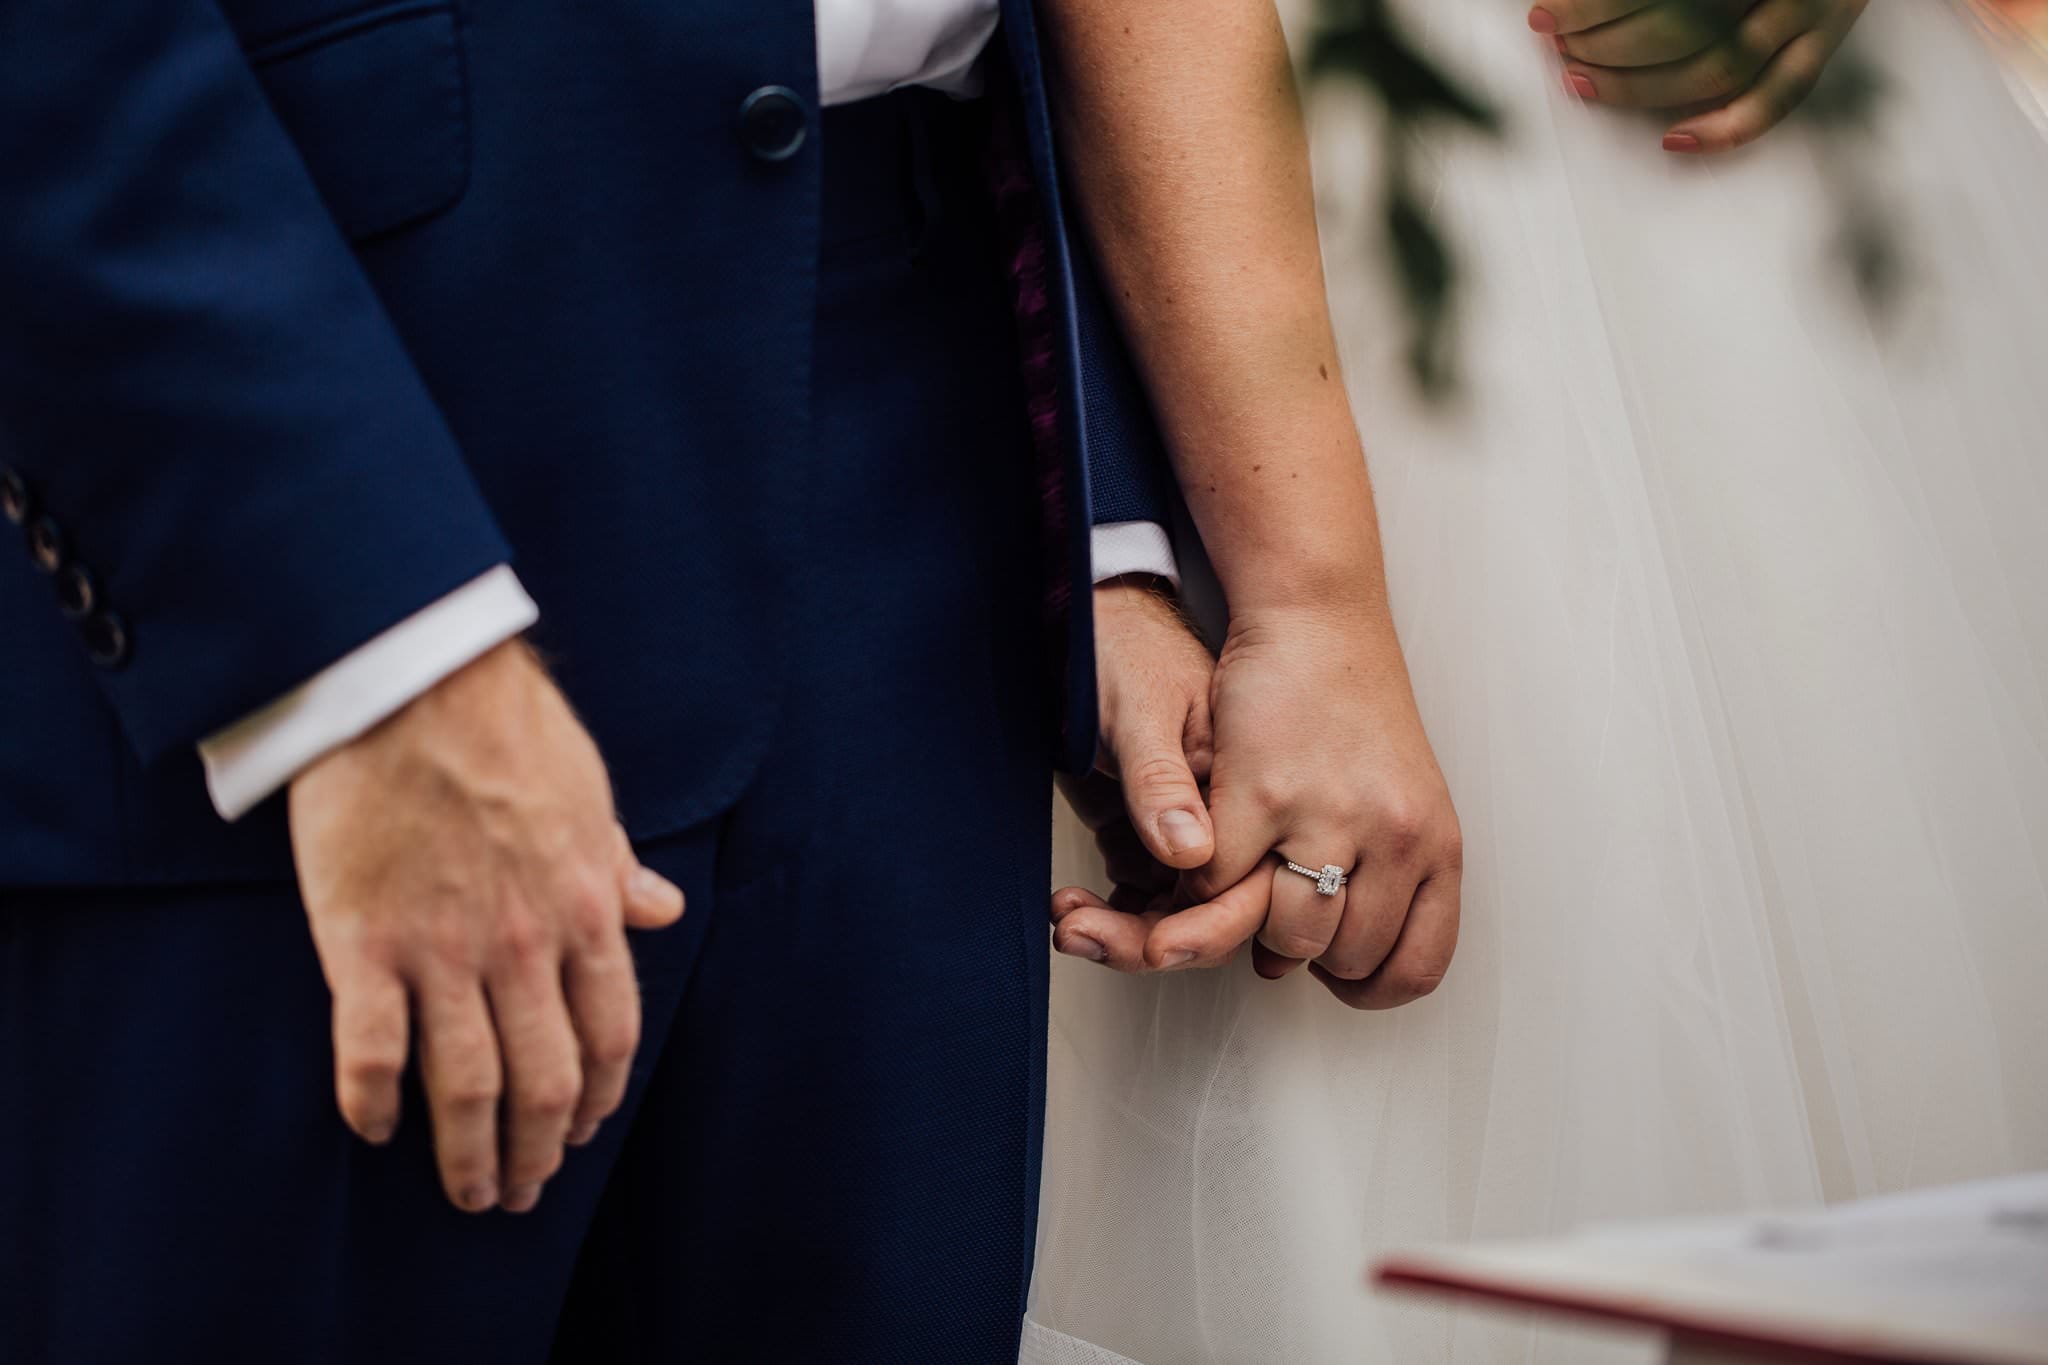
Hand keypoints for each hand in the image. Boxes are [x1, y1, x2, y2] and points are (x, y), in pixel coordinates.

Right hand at [288, 638, 684, 1214]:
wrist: (415, 682)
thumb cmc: (509, 729)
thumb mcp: (593, 796)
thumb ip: (620, 865)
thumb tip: (663, 907)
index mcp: (587, 909)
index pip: (609, 1036)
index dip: (597, 1098)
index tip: (580, 1133)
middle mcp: (525, 946)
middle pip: (544, 1083)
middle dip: (538, 1153)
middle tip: (520, 1192)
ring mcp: (444, 950)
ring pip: (467, 1087)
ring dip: (468, 1154)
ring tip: (467, 1192)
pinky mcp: (365, 943)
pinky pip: (372, 1050)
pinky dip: (373, 1103)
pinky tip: (374, 1129)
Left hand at [1049, 580, 1266, 970]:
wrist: (1094, 621)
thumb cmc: (1125, 648)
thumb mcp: (1140, 709)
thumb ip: (1160, 782)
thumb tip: (1189, 854)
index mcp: (1251, 788)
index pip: (1243, 888)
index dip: (1195, 927)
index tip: (1142, 943)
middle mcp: (1234, 818)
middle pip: (1216, 916)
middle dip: (1148, 939)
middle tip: (1080, 930)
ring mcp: (1199, 828)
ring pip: (1179, 915)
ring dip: (1123, 930)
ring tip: (1069, 918)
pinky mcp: (1159, 831)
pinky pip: (1150, 897)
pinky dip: (1113, 911)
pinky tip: (1073, 903)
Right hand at [1169, 605, 1461, 1008]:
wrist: (1316, 623)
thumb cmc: (1354, 708)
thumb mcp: (1409, 798)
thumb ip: (1391, 879)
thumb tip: (1342, 962)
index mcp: (1437, 845)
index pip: (1417, 968)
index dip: (1369, 987)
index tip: (1337, 975)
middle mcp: (1396, 836)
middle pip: (1344, 959)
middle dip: (1305, 952)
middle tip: (1279, 914)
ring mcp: (1329, 816)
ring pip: (1287, 937)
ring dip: (1254, 925)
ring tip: (1248, 887)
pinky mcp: (1260, 794)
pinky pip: (1221, 887)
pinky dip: (1205, 886)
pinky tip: (1214, 855)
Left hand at [1534, 0, 1869, 153]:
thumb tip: (1578, 5)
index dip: (1592, 5)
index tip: (1546, 18)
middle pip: (1681, 25)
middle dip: (1607, 47)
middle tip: (1562, 50)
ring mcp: (1810, 11)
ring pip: (1717, 66)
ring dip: (1639, 87)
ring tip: (1584, 83)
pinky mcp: (1824, 43)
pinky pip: (1778, 99)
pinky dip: (1724, 129)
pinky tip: (1672, 139)